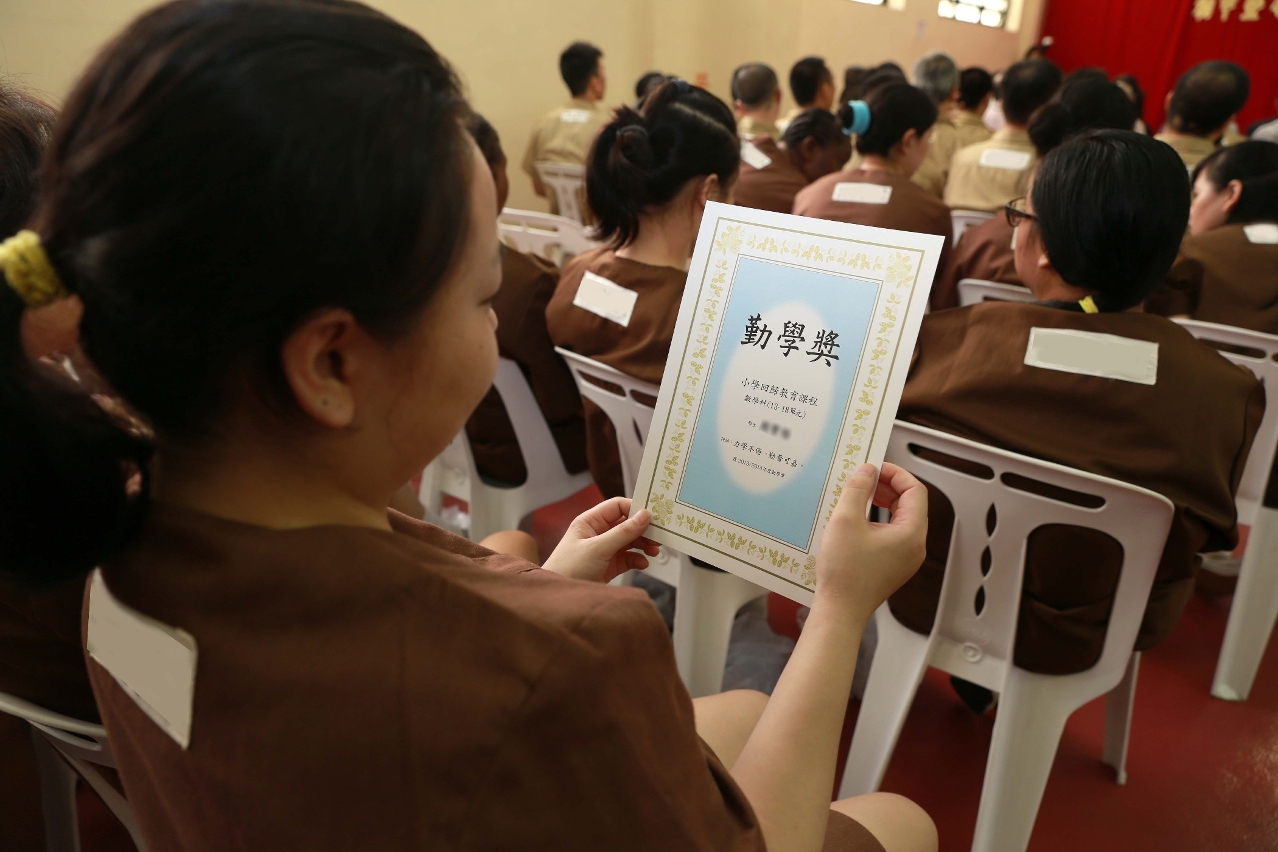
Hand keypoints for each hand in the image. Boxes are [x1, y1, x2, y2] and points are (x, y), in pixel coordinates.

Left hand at [541, 497, 661, 582]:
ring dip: (643, 545)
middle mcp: (597, 533)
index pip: (617, 507)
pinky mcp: (608, 566)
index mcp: (590, 522)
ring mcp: (603, 550)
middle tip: (659, 536)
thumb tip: (644, 515)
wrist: (560, 601)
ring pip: (629, 541)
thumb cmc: (569, 569)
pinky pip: (627, 558)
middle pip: (626, 524)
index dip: (635, 509)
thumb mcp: (598, 548)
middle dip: (643, 530)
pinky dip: (637, 559)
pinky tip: (643, 563)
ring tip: (654, 551)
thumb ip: (623, 532)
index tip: (653, 517)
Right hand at [815, 462, 927, 624]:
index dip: (896, 474)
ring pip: (902, 519)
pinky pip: (893, 535)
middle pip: (911, 504)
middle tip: (865, 479)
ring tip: (859, 496)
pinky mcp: (894, 566)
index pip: (915, 491)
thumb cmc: (844, 572)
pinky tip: (857, 519)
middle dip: (889, 487)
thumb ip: (858, 489)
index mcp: (912, 533)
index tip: (874, 468)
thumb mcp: (845, 520)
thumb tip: (867, 470)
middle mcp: (915, 546)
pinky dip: (879, 520)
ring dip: (883, 503)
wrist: (840, 611)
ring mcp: (906, 558)